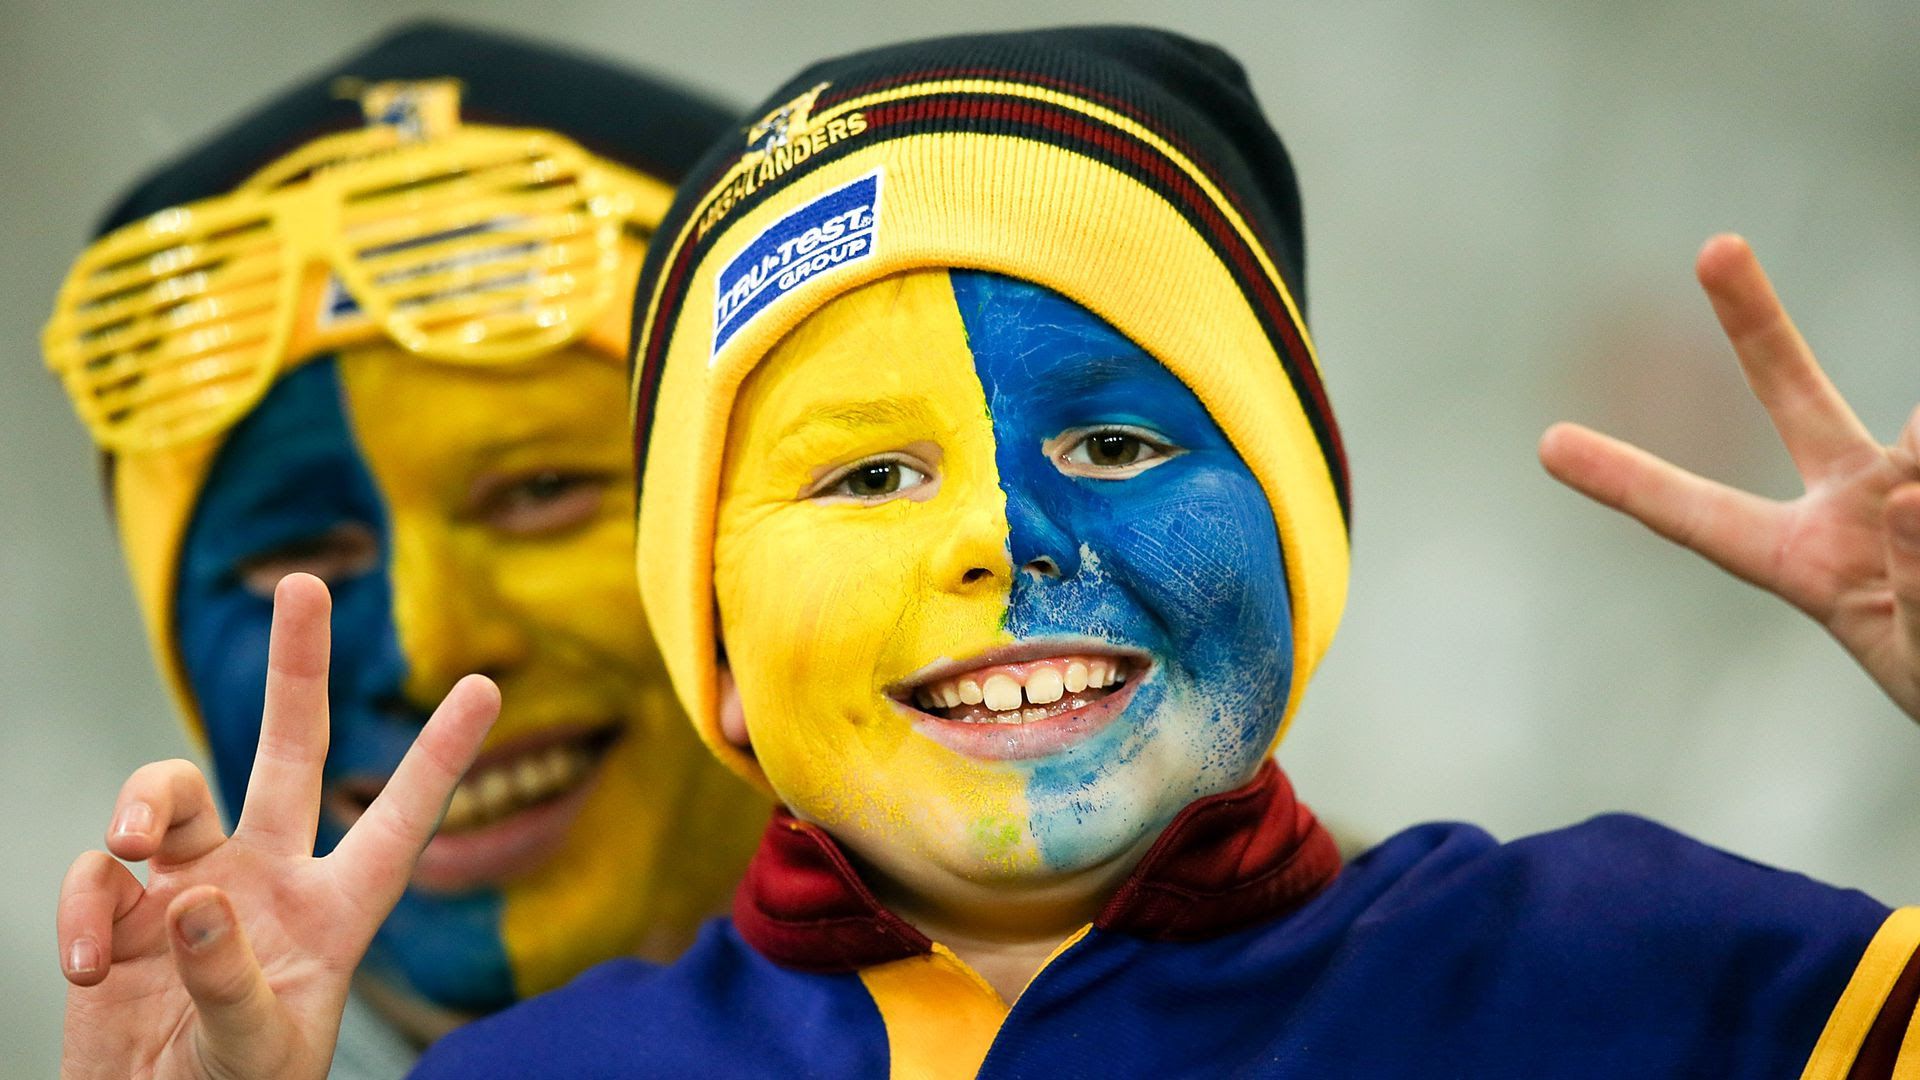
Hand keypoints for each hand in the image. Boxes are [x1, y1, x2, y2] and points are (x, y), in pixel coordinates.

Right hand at [55, 573, 498, 1079]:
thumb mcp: (256, 1051)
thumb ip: (232, 980)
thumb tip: (199, 896)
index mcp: (336, 912)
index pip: (400, 821)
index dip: (440, 756)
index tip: (487, 685)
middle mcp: (270, 879)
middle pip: (287, 751)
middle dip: (295, 668)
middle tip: (303, 583)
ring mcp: (192, 888)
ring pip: (171, 792)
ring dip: (143, 801)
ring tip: (129, 847)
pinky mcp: (121, 913)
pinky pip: (93, 875)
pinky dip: (80, 912)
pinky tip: (90, 970)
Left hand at [1541, 234, 1919, 720]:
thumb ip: (1915, 590)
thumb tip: (1907, 493)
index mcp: (1801, 564)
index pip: (1700, 519)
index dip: (1627, 481)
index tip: (1547, 445)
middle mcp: (1850, 503)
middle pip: (1793, 393)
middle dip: (1755, 321)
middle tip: (1715, 247)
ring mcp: (1915, 478)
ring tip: (1918, 519)